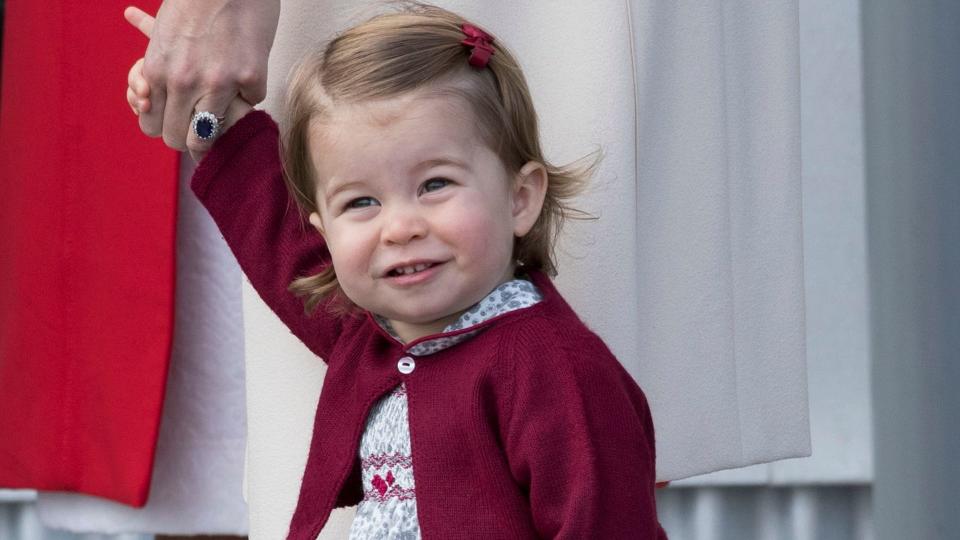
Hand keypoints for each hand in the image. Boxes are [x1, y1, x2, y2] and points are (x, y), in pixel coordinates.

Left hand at [123, 0, 278, 152]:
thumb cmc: (195, 1)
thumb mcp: (163, 36)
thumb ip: (156, 71)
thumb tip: (145, 100)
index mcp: (157, 71)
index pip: (152, 127)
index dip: (166, 128)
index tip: (178, 124)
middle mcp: (184, 82)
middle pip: (180, 140)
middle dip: (190, 136)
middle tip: (202, 123)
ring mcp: (219, 83)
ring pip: (211, 136)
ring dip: (218, 129)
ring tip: (226, 114)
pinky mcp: (251, 78)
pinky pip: (250, 104)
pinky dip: (249, 93)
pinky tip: (248, 73)